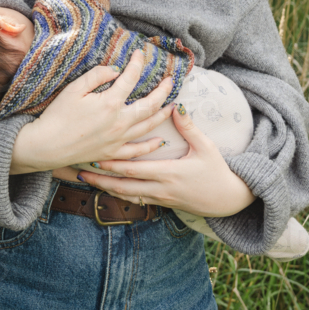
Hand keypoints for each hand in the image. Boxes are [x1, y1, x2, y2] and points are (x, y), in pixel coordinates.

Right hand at [11, 54, 174, 173]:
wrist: (47, 146)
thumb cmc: (58, 115)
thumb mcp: (74, 89)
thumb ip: (97, 76)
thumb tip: (116, 70)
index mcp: (110, 103)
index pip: (131, 78)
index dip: (137, 63)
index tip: (140, 54)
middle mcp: (120, 122)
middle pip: (150, 104)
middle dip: (163, 90)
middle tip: (171, 81)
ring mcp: (119, 139)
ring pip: (148, 126)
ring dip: (162, 114)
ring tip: (172, 106)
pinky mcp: (113, 153)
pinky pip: (138, 150)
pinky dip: (150, 146)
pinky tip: (158, 141)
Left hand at [77, 104, 254, 215]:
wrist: (228, 200)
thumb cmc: (217, 171)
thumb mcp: (206, 146)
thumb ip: (188, 127)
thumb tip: (175, 106)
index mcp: (168, 172)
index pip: (134, 168)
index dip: (113, 163)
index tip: (95, 154)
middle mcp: (160, 188)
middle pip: (123, 185)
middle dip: (101, 178)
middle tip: (81, 169)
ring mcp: (160, 198)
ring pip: (126, 195)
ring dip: (106, 188)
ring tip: (87, 179)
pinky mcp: (162, 203)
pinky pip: (136, 200)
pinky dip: (120, 194)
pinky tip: (107, 189)